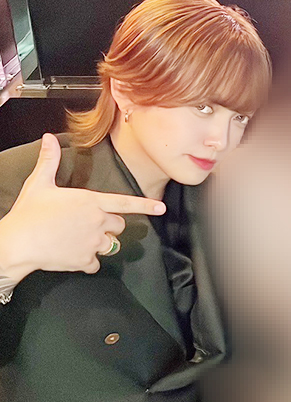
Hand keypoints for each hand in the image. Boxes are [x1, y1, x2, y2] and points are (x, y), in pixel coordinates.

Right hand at [0, 133, 165, 283]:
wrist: (17, 243)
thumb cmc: (28, 212)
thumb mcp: (40, 183)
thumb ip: (49, 160)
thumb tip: (48, 138)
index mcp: (91, 202)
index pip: (125, 203)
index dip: (145, 205)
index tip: (161, 208)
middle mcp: (98, 222)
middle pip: (119, 225)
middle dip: (109, 225)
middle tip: (89, 224)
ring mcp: (93, 242)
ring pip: (110, 245)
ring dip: (100, 243)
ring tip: (79, 239)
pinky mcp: (85, 260)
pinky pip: (96, 263)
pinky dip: (88, 262)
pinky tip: (73, 255)